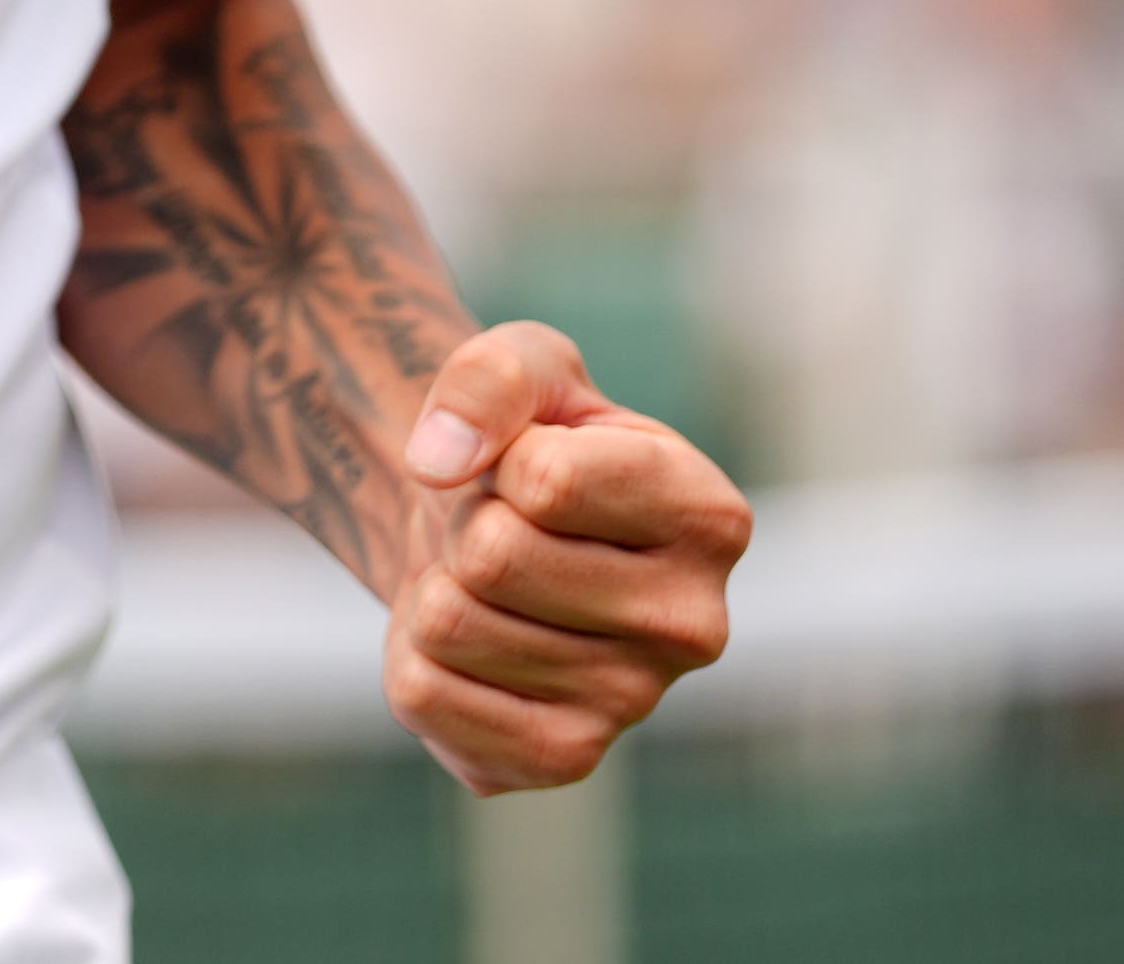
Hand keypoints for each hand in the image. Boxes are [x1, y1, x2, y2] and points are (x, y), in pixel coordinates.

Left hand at [377, 321, 745, 794]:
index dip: (502, 456)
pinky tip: (471, 640)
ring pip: (448, 622)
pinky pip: (421, 693)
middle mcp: (695, 627)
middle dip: (465, 521)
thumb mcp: (524, 364)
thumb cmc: (526, 439)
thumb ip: (491, 377)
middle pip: (493, 557)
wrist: (487, 524)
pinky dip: (411, 649)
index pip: (547, 482)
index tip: (524, 462)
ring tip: (487, 580)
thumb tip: (437, 462)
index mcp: (712, 518)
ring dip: (436, 581)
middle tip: (498, 525)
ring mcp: (632, 707)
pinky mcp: (556, 759)